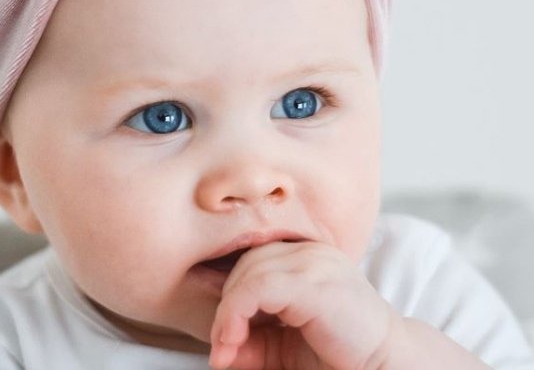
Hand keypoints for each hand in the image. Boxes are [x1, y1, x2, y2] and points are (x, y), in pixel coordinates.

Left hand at [208, 240, 396, 369]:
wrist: (389, 367)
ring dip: (228, 313)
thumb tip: (219, 350)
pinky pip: (260, 287)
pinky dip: (237, 312)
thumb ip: (253, 340)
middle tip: (222, 347)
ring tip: (227, 348)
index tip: (222, 338)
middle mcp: (311, 251)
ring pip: (250, 271)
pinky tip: (235, 339)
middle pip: (248, 262)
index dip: (230, 295)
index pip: (254, 259)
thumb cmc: (341, 354)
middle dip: (227, 305)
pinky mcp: (314, 283)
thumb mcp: (285, 347)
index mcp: (307, 255)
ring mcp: (314, 262)